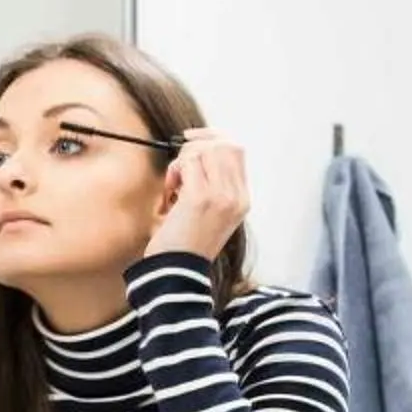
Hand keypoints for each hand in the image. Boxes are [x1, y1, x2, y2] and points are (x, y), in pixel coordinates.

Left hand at [147, 129, 250, 260]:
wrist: (177, 273)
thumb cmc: (185, 245)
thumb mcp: (209, 214)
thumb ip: (212, 185)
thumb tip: (197, 153)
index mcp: (242, 199)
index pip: (236, 150)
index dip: (213, 138)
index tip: (190, 140)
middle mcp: (237, 196)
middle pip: (225, 144)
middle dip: (196, 146)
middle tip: (179, 165)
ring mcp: (221, 196)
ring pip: (205, 150)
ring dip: (182, 160)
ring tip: (173, 186)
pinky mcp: (200, 198)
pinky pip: (189, 163)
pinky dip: (175, 171)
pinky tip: (170, 191)